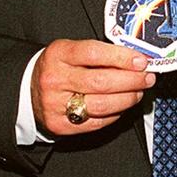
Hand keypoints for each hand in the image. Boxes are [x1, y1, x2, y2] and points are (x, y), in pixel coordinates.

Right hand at [32, 39, 154, 135]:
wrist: (30, 91)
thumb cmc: (58, 68)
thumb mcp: (70, 51)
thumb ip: (99, 53)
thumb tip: (135, 59)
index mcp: (58, 54)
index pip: (94, 53)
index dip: (121, 57)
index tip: (141, 61)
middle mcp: (55, 79)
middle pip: (101, 82)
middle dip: (131, 80)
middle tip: (147, 77)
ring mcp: (56, 105)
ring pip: (101, 105)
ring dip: (128, 98)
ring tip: (138, 91)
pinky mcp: (60, 125)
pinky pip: (96, 122)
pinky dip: (115, 114)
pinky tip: (122, 105)